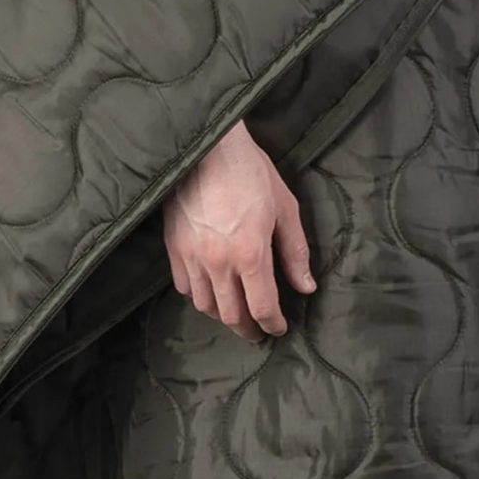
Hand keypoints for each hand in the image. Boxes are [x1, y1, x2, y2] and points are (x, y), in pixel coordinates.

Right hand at [164, 119, 316, 339]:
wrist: (207, 146)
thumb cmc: (250, 172)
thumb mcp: (285, 208)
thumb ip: (295, 252)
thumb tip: (305, 286)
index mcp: (250, 254)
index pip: (262, 307)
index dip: (273, 324)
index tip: (279, 328)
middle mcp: (218, 263)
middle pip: (231, 315)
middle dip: (248, 330)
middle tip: (258, 332)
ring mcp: (192, 256)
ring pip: (205, 305)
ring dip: (223, 315)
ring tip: (235, 314)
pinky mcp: (173, 247)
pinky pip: (184, 286)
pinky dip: (198, 295)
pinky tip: (210, 290)